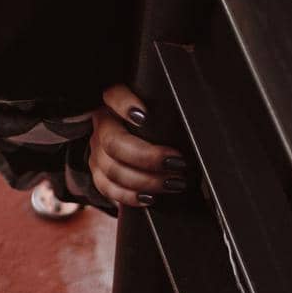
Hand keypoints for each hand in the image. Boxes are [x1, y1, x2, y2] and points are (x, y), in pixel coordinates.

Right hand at [88, 84, 193, 208]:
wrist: (131, 146)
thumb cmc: (153, 127)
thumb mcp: (157, 114)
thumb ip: (165, 116)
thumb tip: (195, 125)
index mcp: (114, 103)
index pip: (113, 96)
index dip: (124, 105)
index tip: (145, 117)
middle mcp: (103, 125)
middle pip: (113, 142)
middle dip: (148, 157)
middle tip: (177, 163)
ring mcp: (97, 150)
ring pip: (112, 169)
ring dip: (146, 180)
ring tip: (174, 183)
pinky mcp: (98, 173)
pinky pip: (108, 189)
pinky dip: (131, 196)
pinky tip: (151, 197)